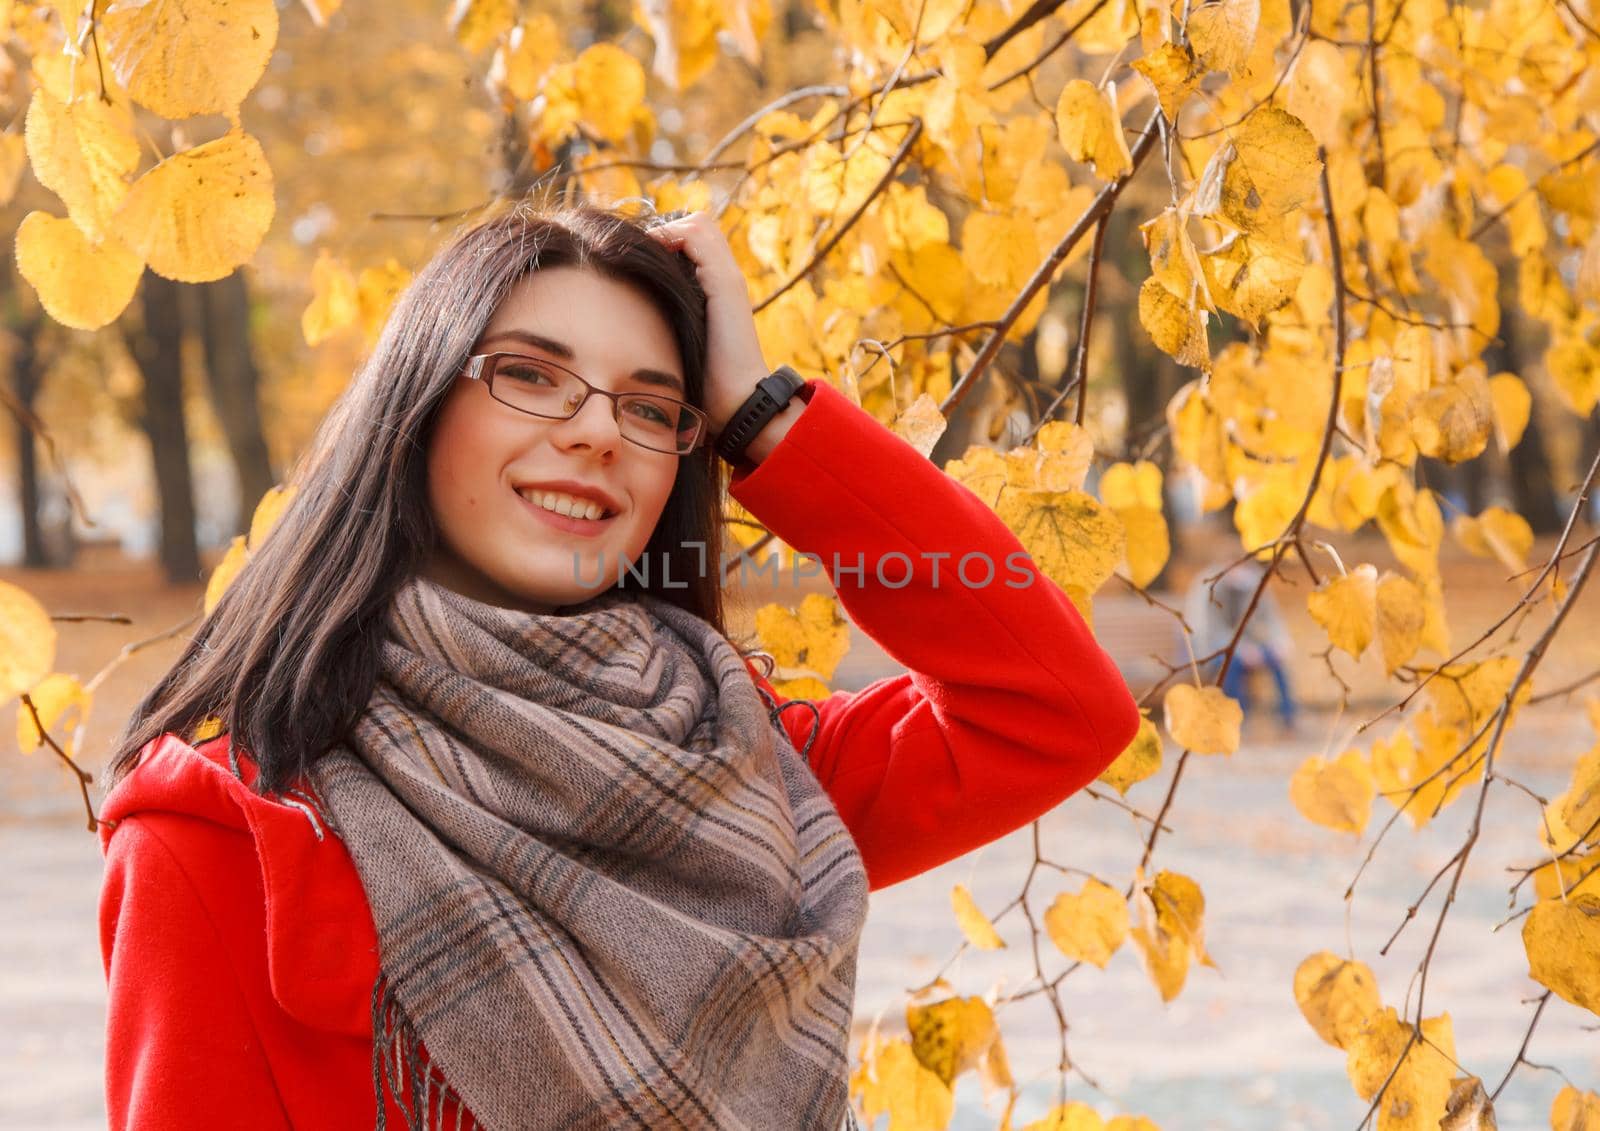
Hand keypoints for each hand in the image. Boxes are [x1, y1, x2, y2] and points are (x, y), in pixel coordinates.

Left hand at [644, 211, 771, 436]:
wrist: (736, 402)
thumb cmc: (704, 383)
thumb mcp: (677, 345)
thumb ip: (664, 325)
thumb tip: (627, 322)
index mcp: (715, 291)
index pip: (691, 242)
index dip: (664, 242)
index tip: (634, 262)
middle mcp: (724, 278)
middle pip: (695, 225)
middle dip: (663, 233)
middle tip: (635, 254)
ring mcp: (728, 278)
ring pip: (698, 224)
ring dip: (666, 232)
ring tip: (640, 253)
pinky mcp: (725, 283)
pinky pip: (697, 235)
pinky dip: (672, 236)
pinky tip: (651, 258)